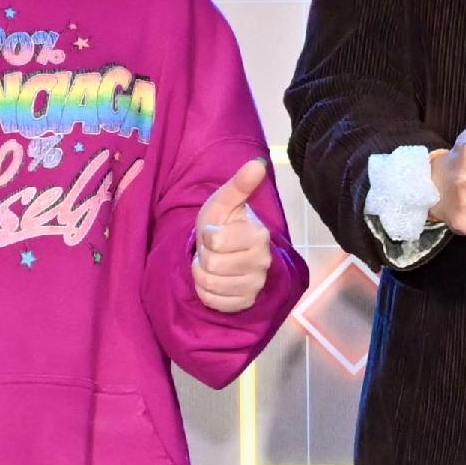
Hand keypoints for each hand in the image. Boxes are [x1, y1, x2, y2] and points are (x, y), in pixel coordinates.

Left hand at [191, 157, 277, 311]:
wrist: (229, 252)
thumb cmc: (224, 224)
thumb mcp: (224, 202)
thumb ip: (240, 184)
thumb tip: (258, 163)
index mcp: (259, 235)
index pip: (215, 240)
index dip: (207, 236)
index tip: (216, 233)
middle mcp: (262, 261)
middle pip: (211, 264)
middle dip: (204, 256)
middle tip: (214, 250)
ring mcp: (255, 284)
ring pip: (210, 283)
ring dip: (203, 273)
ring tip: (214, 263)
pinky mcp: (246, 301)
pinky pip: (213, 300)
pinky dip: (206, 291)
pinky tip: (215, 280)